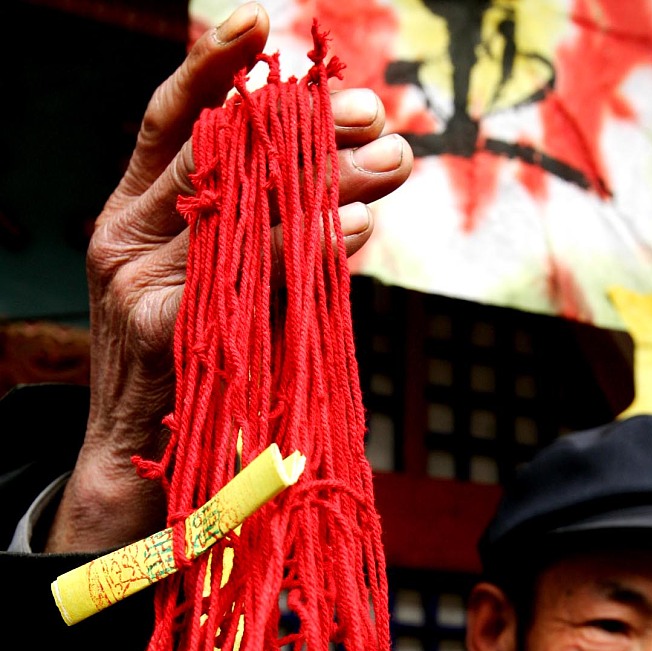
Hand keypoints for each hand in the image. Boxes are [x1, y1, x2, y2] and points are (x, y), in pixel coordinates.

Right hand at [46, 3, 411, 552]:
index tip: (263, 24)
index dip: (211, 68)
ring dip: (325, 180)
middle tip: (372, 116)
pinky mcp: (166, 332)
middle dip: (298, 126)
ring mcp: (139, 284)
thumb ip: (244, 242)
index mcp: (128, 218)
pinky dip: (307, 247)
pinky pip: (249, 277)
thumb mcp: (201, 295)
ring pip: (240, 207)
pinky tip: (354, 230)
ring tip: (390, 162)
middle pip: (216, 154)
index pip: (167, 122)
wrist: (133, 470)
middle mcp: (125, 239)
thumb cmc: (182, 377)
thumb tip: (333, 195)